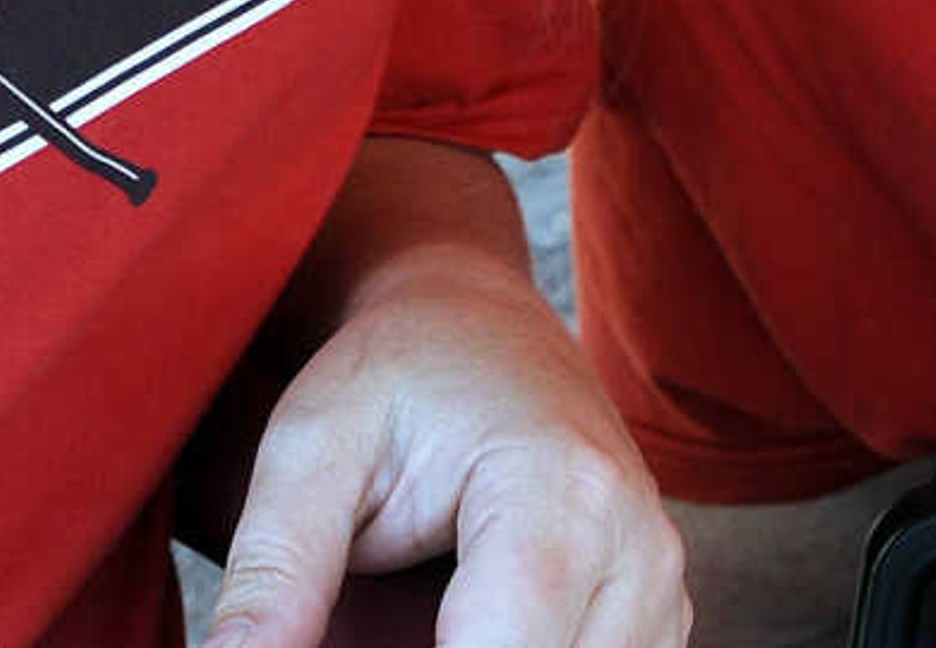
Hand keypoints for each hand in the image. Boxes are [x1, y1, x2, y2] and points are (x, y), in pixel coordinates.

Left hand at [200, 144, 686, 647]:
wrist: (477, 319)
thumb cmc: (393, 374)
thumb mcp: (309, 450)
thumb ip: (274, 575)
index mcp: (560, 494)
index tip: (340, 638)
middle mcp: (638, 549)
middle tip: (369, 621)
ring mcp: (661, 589)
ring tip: (409, 612)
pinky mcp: (658, 617)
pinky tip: (458, 624)